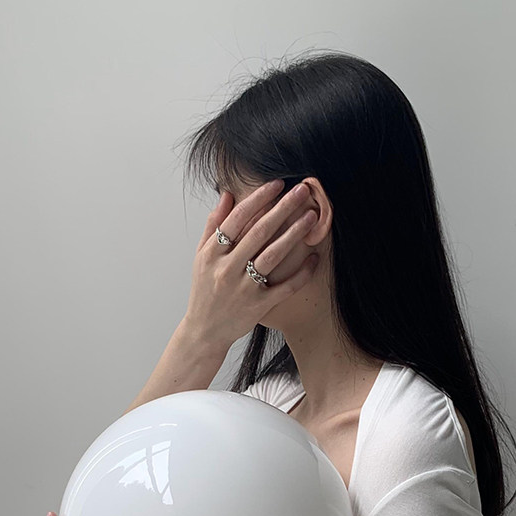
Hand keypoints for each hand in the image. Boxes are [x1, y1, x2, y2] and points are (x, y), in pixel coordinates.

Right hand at [184, 178, 319, 350]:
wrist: (204, 331)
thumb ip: (213, 225)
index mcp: (212, 253)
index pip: (237, 219)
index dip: (258, 199)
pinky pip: (285, 287)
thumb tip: (227, 195)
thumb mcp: (202, 257)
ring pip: (273, 255)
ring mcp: (243, 288)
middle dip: (282, 208)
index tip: (277, 184)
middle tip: (302, 191)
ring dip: (294, 234)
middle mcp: (227, 269)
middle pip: (259, 232)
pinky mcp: (259, 306)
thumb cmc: (204, 290)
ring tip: (312, 217)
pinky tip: (314, 258)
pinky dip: (301, 273)